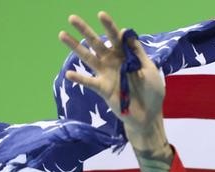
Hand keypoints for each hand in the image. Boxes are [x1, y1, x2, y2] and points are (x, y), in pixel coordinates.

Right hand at [58, 12, 169, 155]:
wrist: (149, 114)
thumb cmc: (152, 91)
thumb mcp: (149, 69)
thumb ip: (138, 53)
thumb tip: (126, 33)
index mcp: (125, 55)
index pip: (115, 37)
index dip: (108, 26)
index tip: (100, 14)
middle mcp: (113, 62)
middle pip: (96, 43)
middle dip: (85, 30)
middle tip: (72, 17)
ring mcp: (106, 74)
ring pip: (88, 58)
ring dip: (75, 47)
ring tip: (62, 34)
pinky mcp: (102, 89)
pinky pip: (89, 82)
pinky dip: (79, 78)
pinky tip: (69, 74)